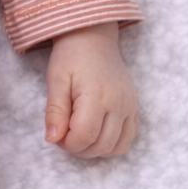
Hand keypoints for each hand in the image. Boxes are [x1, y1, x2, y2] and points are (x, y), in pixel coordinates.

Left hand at [44, 21, 138, 157]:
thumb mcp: (56, 80)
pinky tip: (97, 132)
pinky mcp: (135, 108)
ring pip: (118, 147)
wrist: (93, 38)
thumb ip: (55, 111)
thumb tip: (52, 139)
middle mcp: (119, 104)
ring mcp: (130, 107)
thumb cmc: (71, 57)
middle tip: (65, 134)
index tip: (56, 134)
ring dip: (96, 150)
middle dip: (79, 149)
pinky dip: (112, 144)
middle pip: (102, 146)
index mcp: (97, 96)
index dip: (67, 144)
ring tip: (80, 134)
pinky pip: (130, 138)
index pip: (84, 136)